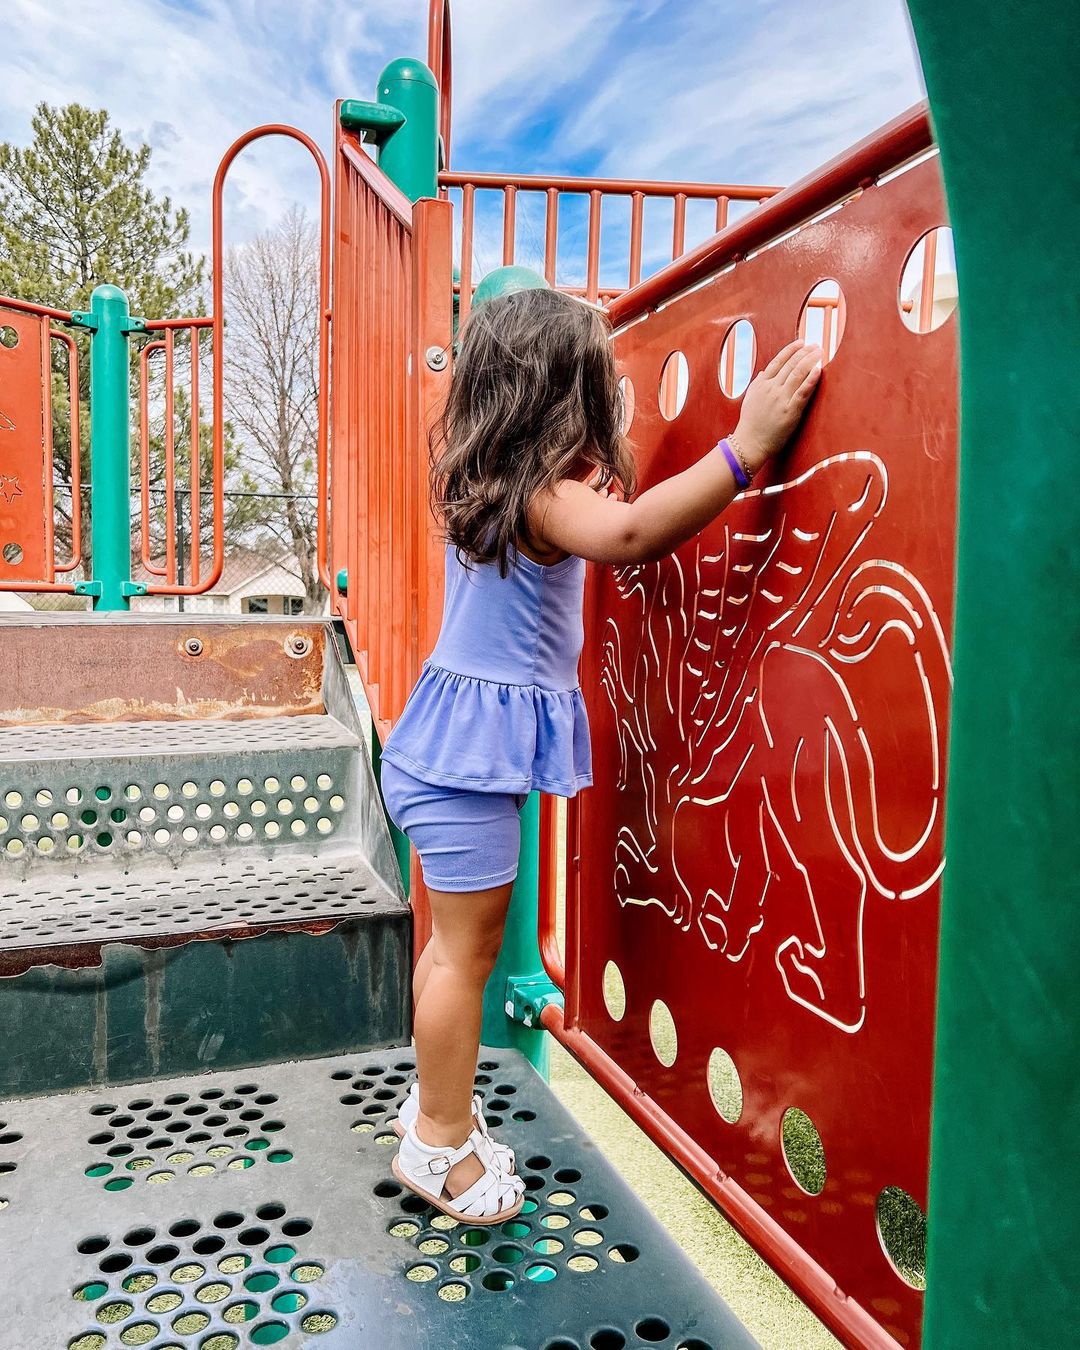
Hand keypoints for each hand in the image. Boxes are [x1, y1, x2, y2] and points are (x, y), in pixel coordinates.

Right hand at [733, 340, 821, 471]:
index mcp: (762, 384)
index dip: (791, 350)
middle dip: (805, 352)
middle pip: (790, 365)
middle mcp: (771, 388)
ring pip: (797, 374)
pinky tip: (818, 370)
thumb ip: (757, 384)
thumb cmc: (750, 423)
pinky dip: (811, 379)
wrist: (749, 443)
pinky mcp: (790, 411)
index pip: (778, 361)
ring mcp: (781, 399)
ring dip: (810, 360)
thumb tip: (763, 372)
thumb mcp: (750, 399)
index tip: (801, 342)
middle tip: (816, 345)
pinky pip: (802, 392)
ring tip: (820, 352)